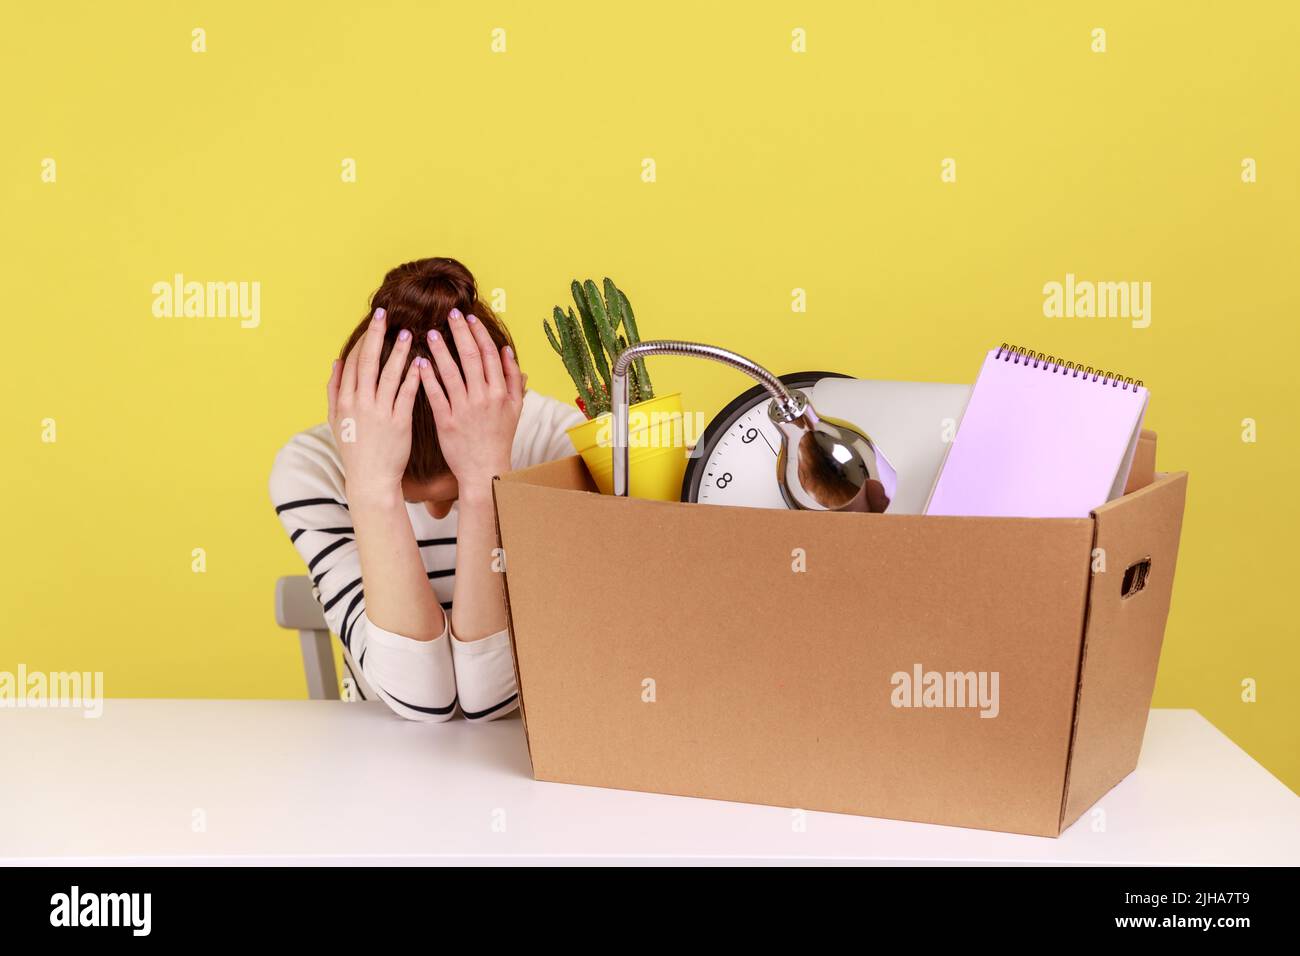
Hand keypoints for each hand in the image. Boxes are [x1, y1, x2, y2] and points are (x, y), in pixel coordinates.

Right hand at [328, 307, 422, 501]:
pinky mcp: (399, 422)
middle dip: (376, 335)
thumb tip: (336, 361)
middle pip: (368, 362)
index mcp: (344, 401)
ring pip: (389, 374)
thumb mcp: (336, 420)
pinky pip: (406, 393)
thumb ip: (334, 390)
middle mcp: (360, 403)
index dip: (362, 340)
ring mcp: (379, 412)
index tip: (372, 323)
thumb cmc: (354, 449)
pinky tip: (421, 361)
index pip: (352, 363)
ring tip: (408, 332)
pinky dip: (413, 376)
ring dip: (398, 351)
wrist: (370, 479)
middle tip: (384, 314)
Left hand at [417, 308, 523, 494]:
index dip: (478, 334)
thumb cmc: (499, 439)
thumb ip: (513, 379)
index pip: (489, 355)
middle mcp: (484, 398)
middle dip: (459, 333)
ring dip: (440, 350)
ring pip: (451, 372)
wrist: (486, 471)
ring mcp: (465, 410)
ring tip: (428, 333)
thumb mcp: (515, 409)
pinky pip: (436, 395)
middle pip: (471, 358)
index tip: (468, 318)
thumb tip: (507, 352)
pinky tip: (419, 363)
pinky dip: (427, 378)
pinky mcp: (447, 422)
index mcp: (501, 393)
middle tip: (448, 314)